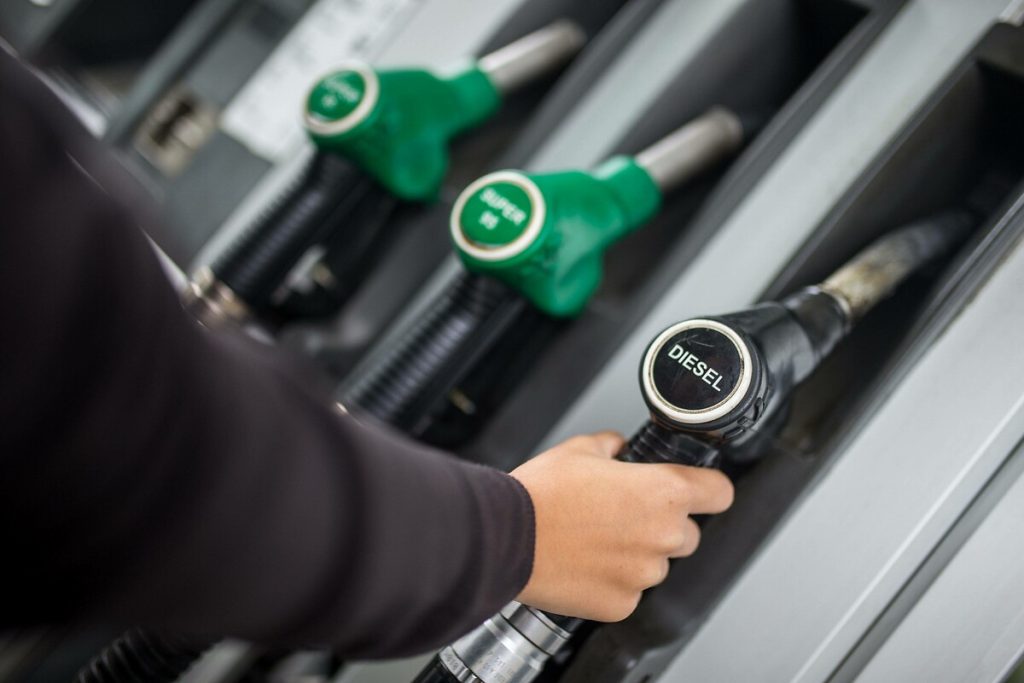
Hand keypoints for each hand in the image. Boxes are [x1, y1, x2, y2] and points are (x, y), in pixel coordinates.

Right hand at [510, 431, 733, 621]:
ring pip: (657, 565)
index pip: (720, 493)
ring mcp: (643, 575)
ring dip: (637, 554)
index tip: (700, 491)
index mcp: (663, 492)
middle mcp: (663, 535)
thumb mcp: (579, 449)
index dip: (708, 489)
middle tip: (623, 515)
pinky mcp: (621, 604)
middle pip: (689, 533)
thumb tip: (618, 447)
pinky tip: (585, 563)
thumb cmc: (542, 494)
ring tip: (596, 540)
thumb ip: (612, 446)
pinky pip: (630, 592)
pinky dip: (613, 581)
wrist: (505, 537)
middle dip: (663, 524)